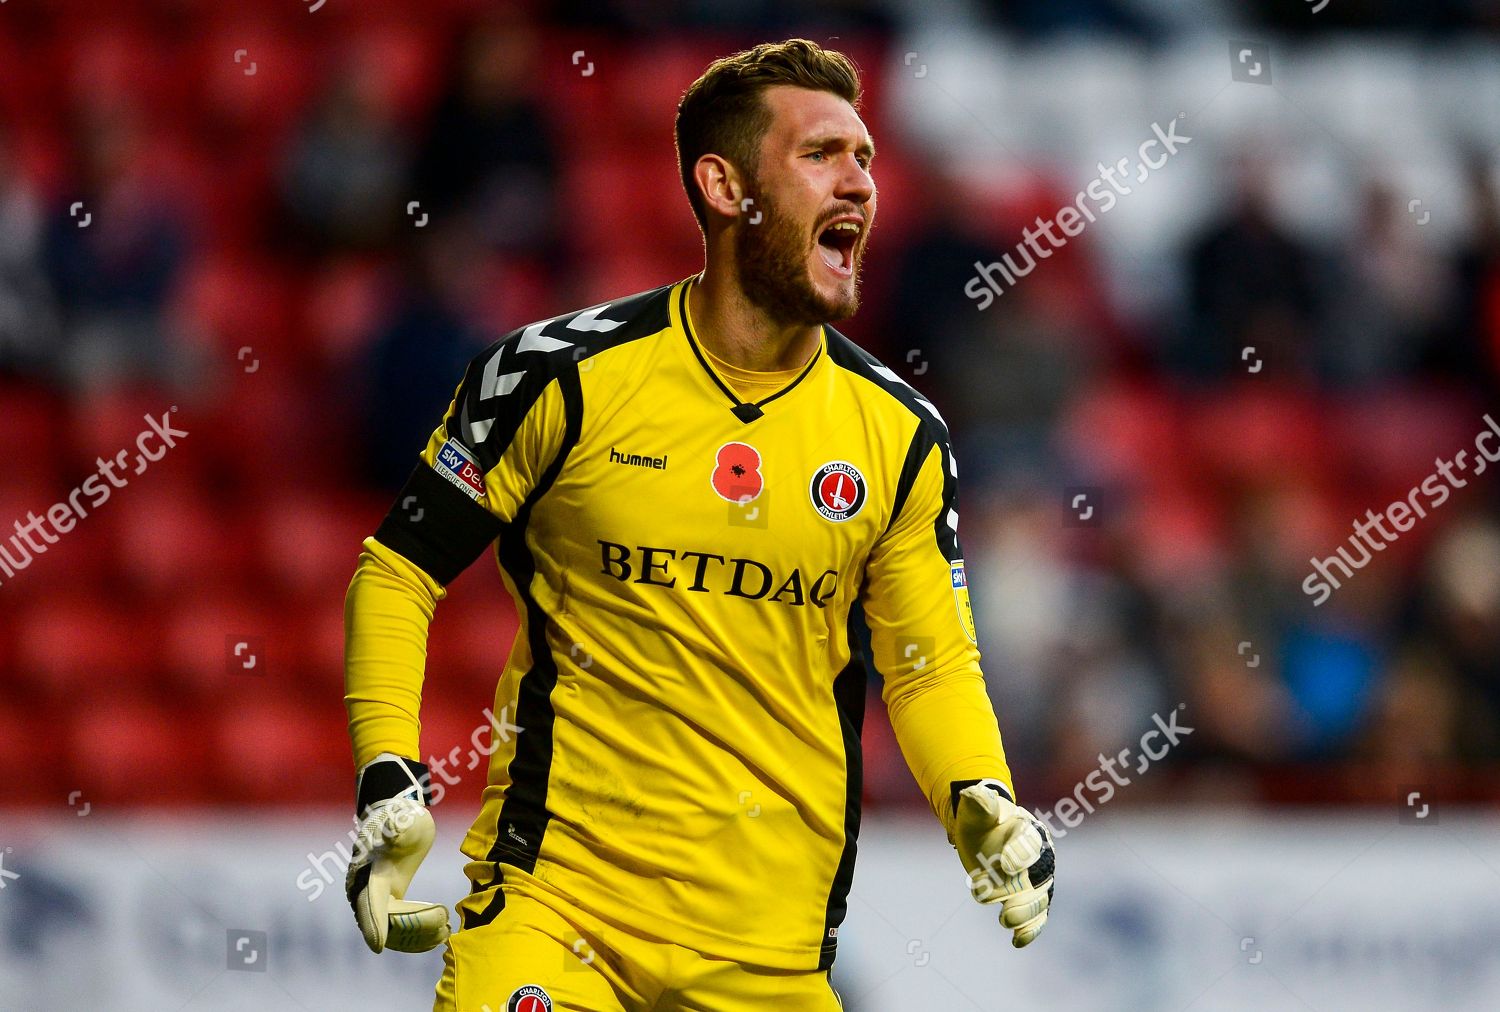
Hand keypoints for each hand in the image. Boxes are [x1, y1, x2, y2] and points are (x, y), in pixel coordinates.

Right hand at [345, 754, 450, 952]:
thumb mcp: (402, 818)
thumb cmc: (401, 815)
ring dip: (418, 937)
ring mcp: (377, 898)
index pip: (367, 904)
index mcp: (368, 873)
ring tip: (446, 931)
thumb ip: (398, 827)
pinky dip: (418, 936)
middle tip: (444, 922)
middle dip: (413, 928)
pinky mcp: (391, 901)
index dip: (372, 925)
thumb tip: (395, 830)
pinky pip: (399, 928)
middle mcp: (367, 891)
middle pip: (384, 922)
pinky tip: (439, 936)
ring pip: (393, 931)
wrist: (400, 816)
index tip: (378, 946)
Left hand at [952, 779, 1054, 947]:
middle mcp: (1037, 857)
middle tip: (999, 905)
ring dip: (1024, 914)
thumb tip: (976, 794)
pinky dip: (1030, 931)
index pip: (1029, 842)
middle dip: (1022, 895)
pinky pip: (1036, 917)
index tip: (1004, 866)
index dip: (1019, 854)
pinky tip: (1017, 942)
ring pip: (1039, 901)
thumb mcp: (975, 809)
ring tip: (1004, 920)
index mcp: (1028, 830)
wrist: (982, 832)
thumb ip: (979, 804)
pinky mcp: (1028, 898)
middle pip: (1038, 878)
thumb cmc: (981, 818)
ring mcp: (1035, 880)